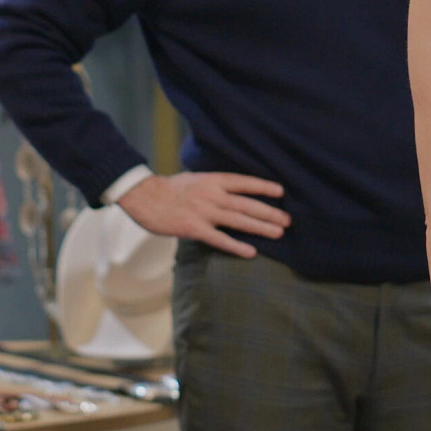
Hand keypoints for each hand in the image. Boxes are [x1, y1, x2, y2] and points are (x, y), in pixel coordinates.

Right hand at [115, 171, 287, 258]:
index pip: (243, 182)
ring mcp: (204, 212)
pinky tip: (251, 252)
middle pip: (246, 204)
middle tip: (287, 220)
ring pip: (238, 220)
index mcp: (212, 180)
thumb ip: (212, 185)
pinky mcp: (194, 228)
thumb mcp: (194, 178)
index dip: (262, 186)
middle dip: (269, 212)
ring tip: (278, 232)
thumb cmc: (167, 188)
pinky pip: (219, 239)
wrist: (143, 196)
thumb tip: (229, 191)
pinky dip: (236, 246)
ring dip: (260, 227)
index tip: (280, 191)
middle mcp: (212, 195)